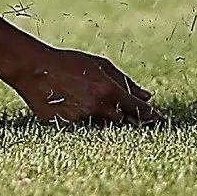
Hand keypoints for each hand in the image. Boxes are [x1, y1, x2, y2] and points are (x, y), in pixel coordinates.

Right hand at [4, 40, 156, 126]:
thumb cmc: (68, 63)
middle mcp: (97, 109)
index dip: (152, 118)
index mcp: (108, 91)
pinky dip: (84, 124)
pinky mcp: (67, 130)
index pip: (138, 110)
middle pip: (123, 123)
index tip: (162, 124)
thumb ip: (125, 82)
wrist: (34, 69)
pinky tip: (72, 110)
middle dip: (125, 120)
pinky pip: (83, 132)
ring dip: (103, 122)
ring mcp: (82, 122)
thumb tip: (147, 98)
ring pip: (103, 128)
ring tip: (89, 107)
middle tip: (122, 115)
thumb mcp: (99, 65)